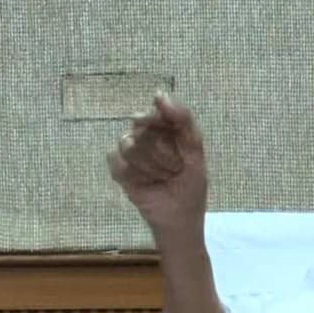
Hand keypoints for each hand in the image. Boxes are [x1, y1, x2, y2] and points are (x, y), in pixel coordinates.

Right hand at [106, 93, 207, 239]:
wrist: (179, 219)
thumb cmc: (191, 186)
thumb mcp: (195, 152)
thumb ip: (183, 121)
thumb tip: (158, 93)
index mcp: (168, 129)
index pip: (158, 110)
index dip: (163, 117)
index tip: (172, 133)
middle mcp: (147, 136)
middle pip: (142, 126)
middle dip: (164, 151)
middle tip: (176, 168)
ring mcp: (131, 152)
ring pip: (129, 144)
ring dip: (152, 166)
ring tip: (163, 177)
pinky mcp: (119, 170)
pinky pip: (118, 162)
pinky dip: (136, 175)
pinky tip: (146, 184)